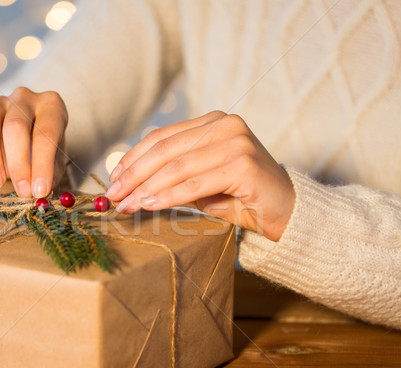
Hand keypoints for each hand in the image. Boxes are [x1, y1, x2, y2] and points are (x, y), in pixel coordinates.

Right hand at [0, 87, 67, 196]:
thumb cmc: (42, 152)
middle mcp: (25, 98)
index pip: (47, 133)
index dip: (42, 164)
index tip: (39, 190)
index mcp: (51, 106)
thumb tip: (39, 191)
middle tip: (22, 191)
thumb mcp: (54, 163)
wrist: (24, 143)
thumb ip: (49, 173)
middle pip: (15, 126)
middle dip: (18, 163)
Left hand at [105, 111, 294, 241]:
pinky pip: (195, 183)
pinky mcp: (243, 165)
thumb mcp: (201, 182)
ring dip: (146, 187)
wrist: (287, 211)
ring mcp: (236, 142)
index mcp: (213, 122)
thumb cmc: (241, 197)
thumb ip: (172, 175)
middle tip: (114, 195)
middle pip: (165, 149)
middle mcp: (225, 125)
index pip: (162, 137)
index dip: (133, 157)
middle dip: (134, 174)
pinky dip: (169, 195)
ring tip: (127, 205)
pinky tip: (150, 205)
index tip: (114, 178)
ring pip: (177, 166)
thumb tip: (130, 182)